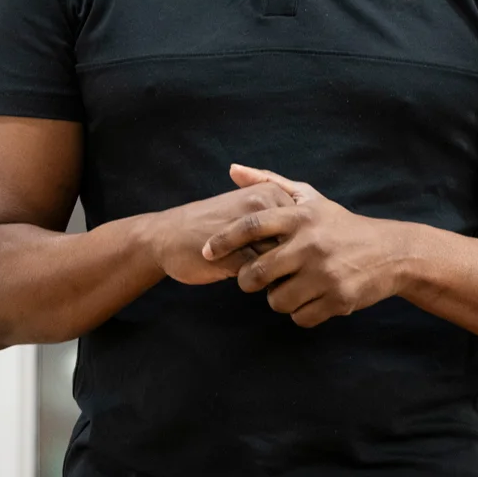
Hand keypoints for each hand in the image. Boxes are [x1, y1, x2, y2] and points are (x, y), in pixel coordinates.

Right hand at [141, 182, 293, 285]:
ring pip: (283, 261)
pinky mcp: (236, 253)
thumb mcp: (247, 213)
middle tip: (279, 270)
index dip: (303, 246)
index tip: (291, 255)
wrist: (165, 237)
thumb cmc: (209, 227)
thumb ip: (278, 221)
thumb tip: (312, 246)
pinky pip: (262, 276)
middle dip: (294, 262)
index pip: (307, 226)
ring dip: (277, 274)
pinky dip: (259, 284)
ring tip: (261, 274)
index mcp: (269, 192)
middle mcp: (263, 204)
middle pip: (300, 243)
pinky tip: (245, 280)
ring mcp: (250, 228)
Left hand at [201, 164, 412, 326]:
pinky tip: (310, 298)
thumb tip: (232, 169)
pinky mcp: (338, 299)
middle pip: (256, 274)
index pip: (251, 227)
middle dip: (247, 280)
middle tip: (252, 278)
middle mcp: (311, 244)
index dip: (223, 240)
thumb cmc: (341, 225)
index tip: (206, 250)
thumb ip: (270, 182)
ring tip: (289, 286)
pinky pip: (300, 317)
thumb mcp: (310, 198)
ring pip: (276, 300)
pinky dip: (301, 312)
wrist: (390, 253)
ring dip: (277, 298)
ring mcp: (325, 274)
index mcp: (301, 217)